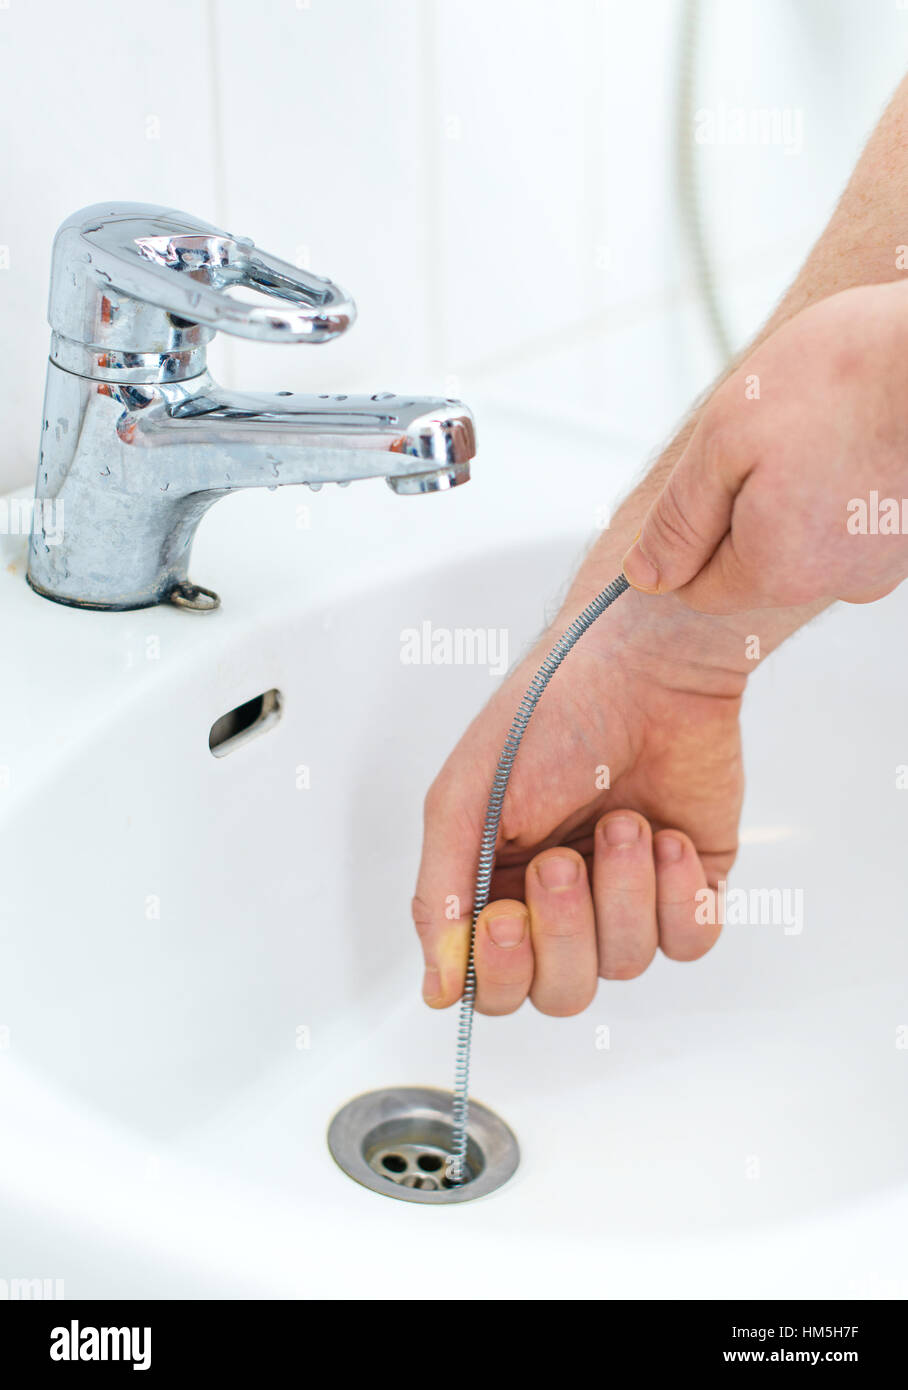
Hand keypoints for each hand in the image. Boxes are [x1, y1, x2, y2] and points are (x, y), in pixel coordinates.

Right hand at [412, 553, 754, 1016]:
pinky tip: (666, 836)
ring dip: (624, 892)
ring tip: (624, 820)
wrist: (646, 666)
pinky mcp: (689, 883)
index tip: (505, 917)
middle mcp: (562, 902)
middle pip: (560, 991)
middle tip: (563, 862)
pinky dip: (677, 896)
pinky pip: (689, 942)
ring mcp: (628, 896)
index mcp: (496, 885)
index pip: (493, 985)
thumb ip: (440, 897)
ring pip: (626, 964)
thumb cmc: (548, 715)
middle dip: (566, 931)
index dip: (501, 971)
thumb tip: (438, 988)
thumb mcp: (464, 801)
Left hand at [623, 281, 907, 611]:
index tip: (714, 472)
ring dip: (800, 487)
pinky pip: (855, 515)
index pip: (699, 589)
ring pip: (810, 537)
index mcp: (777, 571)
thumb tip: (644, 576)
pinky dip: (846, 479)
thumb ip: (679, 520)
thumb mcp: (724, 441)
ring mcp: (886, 559)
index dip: (691, 532)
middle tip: (771, 434)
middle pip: (756, 563)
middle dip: (748, 503)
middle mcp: (837, 582)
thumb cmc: (843, 380)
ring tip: (822, 425)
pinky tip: (856, 431)